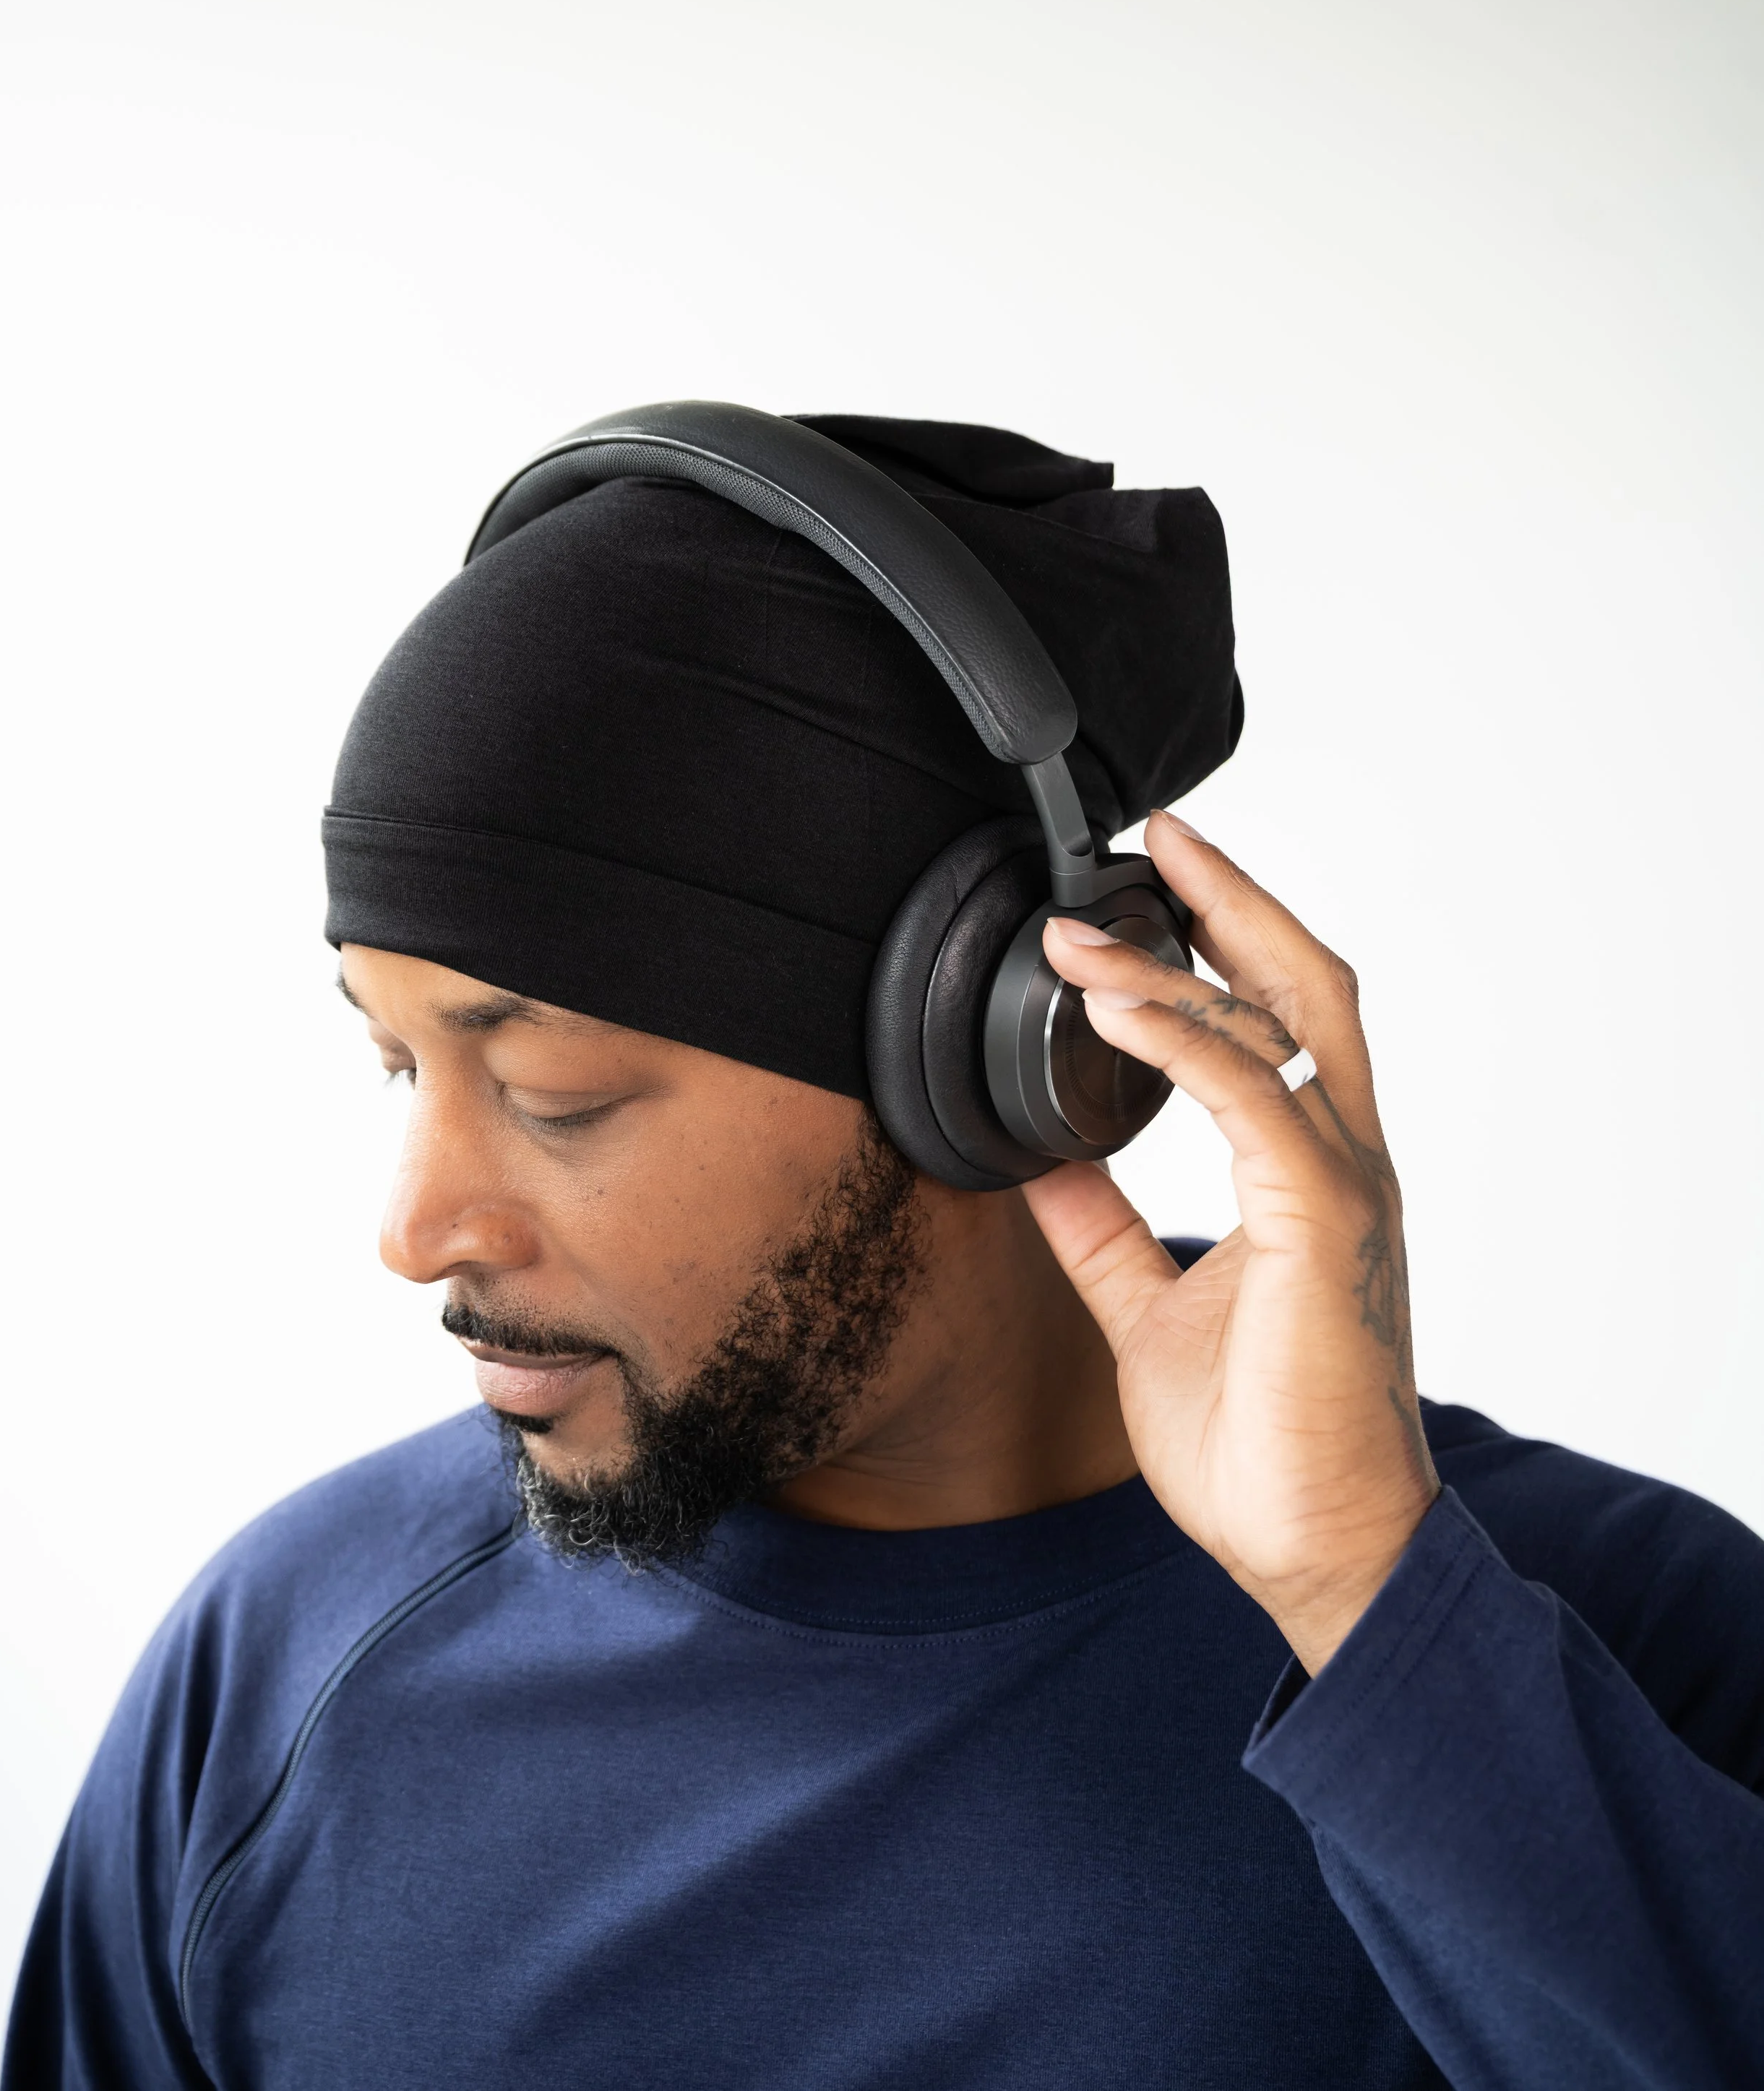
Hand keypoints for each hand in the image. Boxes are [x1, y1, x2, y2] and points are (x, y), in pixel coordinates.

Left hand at [1022, 810, 1438, 1673]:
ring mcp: (1343, 1186)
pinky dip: (1180, 1043)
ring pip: (1281, 1021)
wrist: (1313, 1546)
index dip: (1226, 944)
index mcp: (1309, 1176)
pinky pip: (1250, 1100)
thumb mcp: (1143, 1309)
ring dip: (1173, 962)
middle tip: (1155, 835)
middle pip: (1305, 984)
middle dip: (1231, 900)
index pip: (1280, 1024)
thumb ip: (1100, 1228)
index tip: (1152, 890)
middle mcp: (1342, 1161)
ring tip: (1076, 928)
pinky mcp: (1322, 1222)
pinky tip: (1108, 1010)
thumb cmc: (1255, 1438)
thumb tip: (1037, 1161)